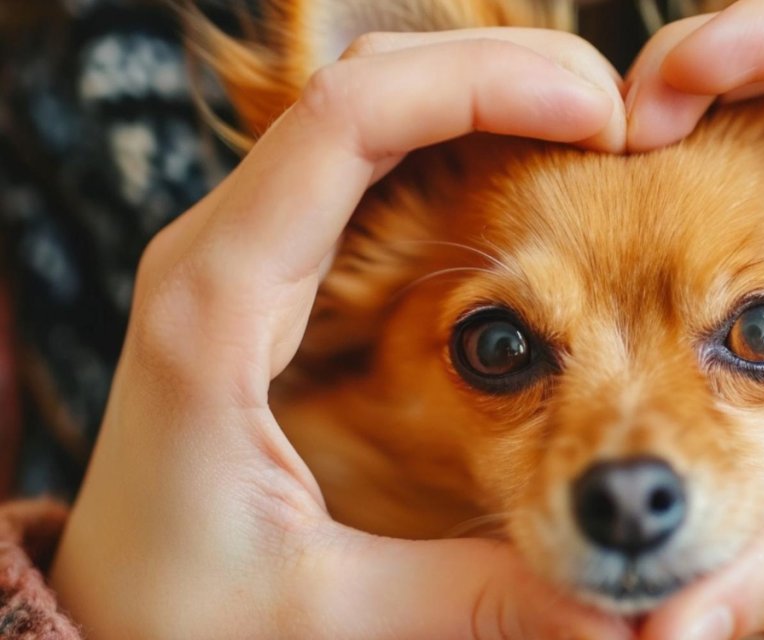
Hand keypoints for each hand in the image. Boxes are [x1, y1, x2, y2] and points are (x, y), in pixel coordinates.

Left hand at [50, 30, 630, 638]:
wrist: (111, 613)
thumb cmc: (183, 614)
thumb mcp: (327, 617)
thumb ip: (474, 600)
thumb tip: (620, 611)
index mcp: (217, 308)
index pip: (345, 122)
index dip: (482, 87)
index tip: (602, 115)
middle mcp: (223, 252)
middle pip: (367, 83)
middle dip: (505, 72)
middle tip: (624, 119)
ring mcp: (247, 253)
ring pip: (371, 109)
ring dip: (488, 96)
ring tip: (597, 136)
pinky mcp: (276, 274)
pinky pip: (371, 161)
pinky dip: (460, 139)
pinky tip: (534, 176)